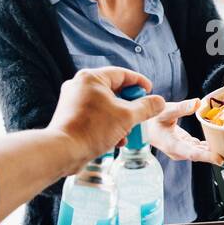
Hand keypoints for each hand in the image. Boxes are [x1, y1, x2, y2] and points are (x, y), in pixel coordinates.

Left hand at [49, 67, 166, 170]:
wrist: (64, 151)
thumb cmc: (92, 129)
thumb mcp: (127, 117)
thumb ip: (146, 107)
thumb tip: (159, 102)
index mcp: (91, 78)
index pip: (122, 74)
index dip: (139, 82)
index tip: (150, 91)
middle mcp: (79, 85)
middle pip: (113, 90)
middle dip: (130, 105)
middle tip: (142, 113)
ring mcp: (73, 101)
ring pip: (105, 105)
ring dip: (120, 118)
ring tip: (128, 131)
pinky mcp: (70, 116)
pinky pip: (95, 115)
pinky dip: (107, 125)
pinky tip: (116, 140)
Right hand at [143, 98, 223, 165]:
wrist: (144, 127)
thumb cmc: (153, 119)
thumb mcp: (166, 110)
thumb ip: (182, 107)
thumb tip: (197, 102)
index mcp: (172, 145)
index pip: (192, 153)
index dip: (207, 157)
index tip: (220, 159)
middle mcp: (178, 151)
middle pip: (199, 155)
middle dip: (215, 154)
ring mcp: (182, 150)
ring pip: (200, 152)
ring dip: (213, 150)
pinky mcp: (186, 147)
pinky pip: (199, 148)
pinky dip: (209, 146)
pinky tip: (220, 142)